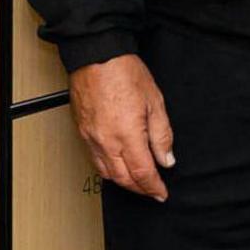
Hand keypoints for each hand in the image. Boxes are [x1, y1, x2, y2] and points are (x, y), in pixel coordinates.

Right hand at [72, 54, 174, 200]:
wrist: (96, 56)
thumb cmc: (124, 72)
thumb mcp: (155, 102)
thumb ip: (162, 135)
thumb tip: (166, 158)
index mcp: (128, 135)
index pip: (143, 173)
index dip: (154, 188)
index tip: (161, 193)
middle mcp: (107, 141)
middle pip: (124, 179)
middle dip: (140, 189)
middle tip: (152, 191)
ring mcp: (92, 138)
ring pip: (107, 174)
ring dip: (123, 182)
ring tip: (136, 183)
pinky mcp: (82, 132)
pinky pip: (95, 160)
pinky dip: (108, 170)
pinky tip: (117, 167)